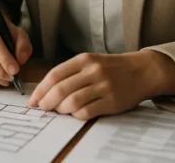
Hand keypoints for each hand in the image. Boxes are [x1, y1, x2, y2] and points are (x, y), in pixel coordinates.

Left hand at [29, 50, 174, 119]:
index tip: (33, 100)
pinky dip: (76, 115)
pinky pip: (87, 112)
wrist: (142, 71)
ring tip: (60, 111)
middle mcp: (92, 71)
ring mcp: (103, 87)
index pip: (54, 75)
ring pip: (72, 102)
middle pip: (60, 90)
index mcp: (84, 59)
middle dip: (47, 102)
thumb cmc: (112, 68)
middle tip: (42, 108)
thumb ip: (71, 72)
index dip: (40, 89)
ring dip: (61, 110)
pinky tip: (76, 113)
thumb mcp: (91, 61)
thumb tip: (47, 90)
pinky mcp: (111, 101)